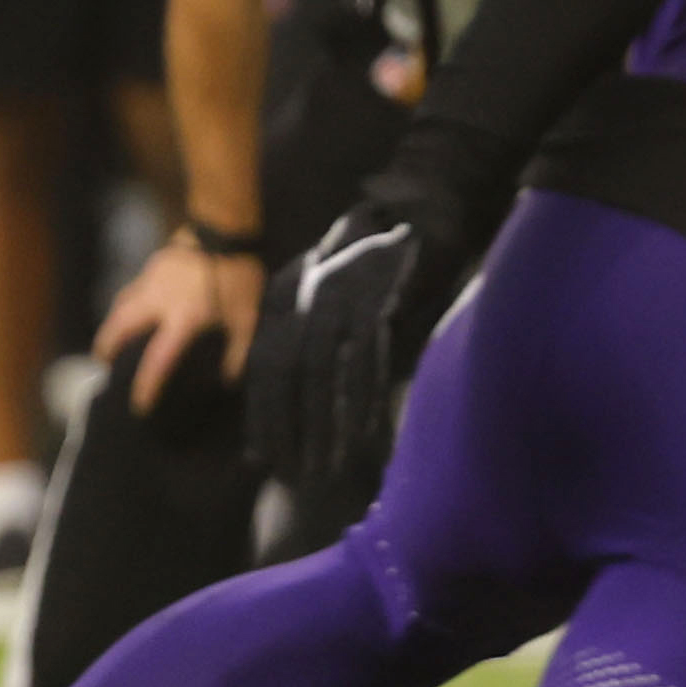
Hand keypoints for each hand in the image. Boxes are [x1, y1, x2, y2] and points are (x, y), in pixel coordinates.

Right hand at [94, 235, 264, 410]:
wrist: (224, 228)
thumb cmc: (238, 274)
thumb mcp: (247, 317)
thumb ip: (237, 351)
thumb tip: (228, 378)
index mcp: (182, 318)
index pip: (158, 359)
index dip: (147, 385)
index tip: (138, 404)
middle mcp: (158, 301)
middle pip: (119, 326)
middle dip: (107, 347)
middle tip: (102, 363)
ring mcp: (150, 280)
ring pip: (120, 305)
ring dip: (113, 324)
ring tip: (112, 338)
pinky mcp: (152, 266)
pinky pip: (131, 290)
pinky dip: (125, 305)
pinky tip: (133, 309)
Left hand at [243, 183, 476, 519]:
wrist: (423, 212)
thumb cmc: (381, 266)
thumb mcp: (336, 300)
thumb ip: (319, 343)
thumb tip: (311, 402)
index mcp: (285, 296)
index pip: (265, 367)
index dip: (263, 415)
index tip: (262, 457)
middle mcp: (302, 295)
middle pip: (284, 373)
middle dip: (285, 427)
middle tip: (288, 474)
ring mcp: (337, 296)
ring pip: (320, 372)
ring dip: (321, 424)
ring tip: (323, 466)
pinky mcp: (376, 300)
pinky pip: (364, 360)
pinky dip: (360, 400)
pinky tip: (361, 435)